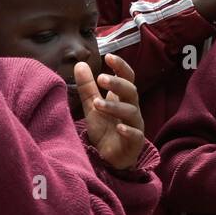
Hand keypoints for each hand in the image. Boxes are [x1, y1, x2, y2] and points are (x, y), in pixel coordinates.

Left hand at [76, 53, 144, 170]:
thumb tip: (80, 63)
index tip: (109, 56)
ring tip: (97, 104)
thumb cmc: (105, 130)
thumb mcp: (92, 107)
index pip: (127, 77)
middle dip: (117, 84)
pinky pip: (135, 134)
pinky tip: (118, 128)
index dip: (121, 66)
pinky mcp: (135, 143)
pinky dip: (128, 130)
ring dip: (114, 107)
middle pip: (131, 91)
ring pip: (131, 111)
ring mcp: (135, 125)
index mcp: (123, 98)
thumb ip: (87, 87)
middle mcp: (132, 109)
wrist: (111, 158)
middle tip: (101, 78)